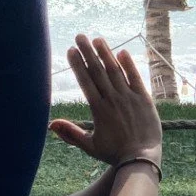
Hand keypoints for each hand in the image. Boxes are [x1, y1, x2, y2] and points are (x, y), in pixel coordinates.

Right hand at [51, 34, 163, 167]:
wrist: (142, 159)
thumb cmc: (114, 154)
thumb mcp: (89, 145)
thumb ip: (70, 133)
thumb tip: (51, 124)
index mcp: (98, 109)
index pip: (85, 81)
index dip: (77, 64)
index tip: (71, 50)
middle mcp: (113, 100)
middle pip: (98, 71)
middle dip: (87, 52)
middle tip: (79, 36)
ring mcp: (129, 98)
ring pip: (115, 70)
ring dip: (106, 53)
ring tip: (97, 39)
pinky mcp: (144, 99)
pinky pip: (135, 78)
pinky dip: (129, 64)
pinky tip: (122, 51)